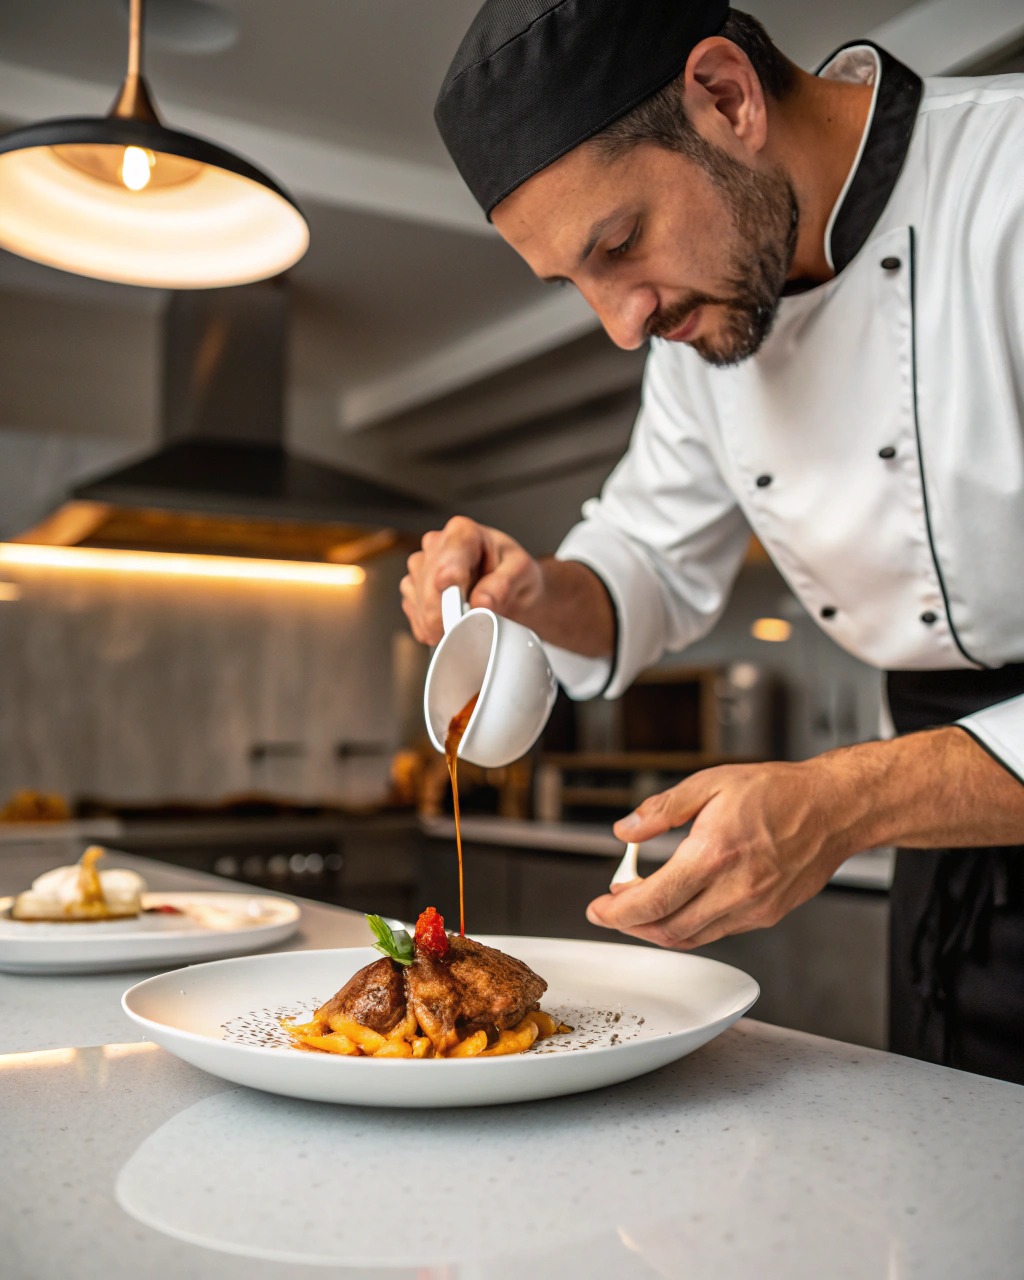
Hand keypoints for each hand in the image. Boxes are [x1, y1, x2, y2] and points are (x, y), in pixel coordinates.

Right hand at [401, 516, 542, 645]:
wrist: (512, 593)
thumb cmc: (515, 575)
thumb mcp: (522, 574)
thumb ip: (503, 585)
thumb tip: (481, 603)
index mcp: (464, 533)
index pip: (449, 555)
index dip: (449, 580)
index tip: (455, 604)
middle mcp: (437, 544)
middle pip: (428, 580)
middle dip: (441, 612)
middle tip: (460, 633)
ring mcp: (422, 566)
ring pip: (416, 596)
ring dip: (434, 621)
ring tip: (460, 629)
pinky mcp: (414, 589)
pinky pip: (411, 610)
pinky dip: (427, 626)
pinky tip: (447, 628)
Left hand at [586, 758, 855, 948]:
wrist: (832, 809)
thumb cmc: (777, 792)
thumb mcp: (709, 783)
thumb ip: (662, 810)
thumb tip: (625, 831)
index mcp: (714, 854)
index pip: (653, 900)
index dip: (617, 912)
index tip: (598, 909)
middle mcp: (735, 889)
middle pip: (667, 928)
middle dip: (630, 925)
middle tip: (611, 910)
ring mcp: (753, 908)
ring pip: (691, 937)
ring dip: (657, 929)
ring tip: (639, 907)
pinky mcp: (767, 915)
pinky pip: (716, 932)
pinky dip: (688, 926)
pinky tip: (678, 905)